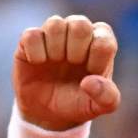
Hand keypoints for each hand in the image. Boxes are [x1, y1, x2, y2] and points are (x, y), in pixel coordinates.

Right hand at [13, 14, 120, 130]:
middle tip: (71, 64)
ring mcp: (53, 33)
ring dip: (55, 49)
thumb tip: (88, 82)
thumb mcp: (98, 107)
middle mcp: (77, 32)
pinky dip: (35, 53)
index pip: (104, 40)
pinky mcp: (30, 39)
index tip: (90, 73)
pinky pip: (32, 35)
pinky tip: (37, 63)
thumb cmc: (78, 103)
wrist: (47, 113)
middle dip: (76, 50)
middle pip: (80, 24)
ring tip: (54, 62)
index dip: (96, 61)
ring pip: (55, 24)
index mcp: (99, 42)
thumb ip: (107, 98)